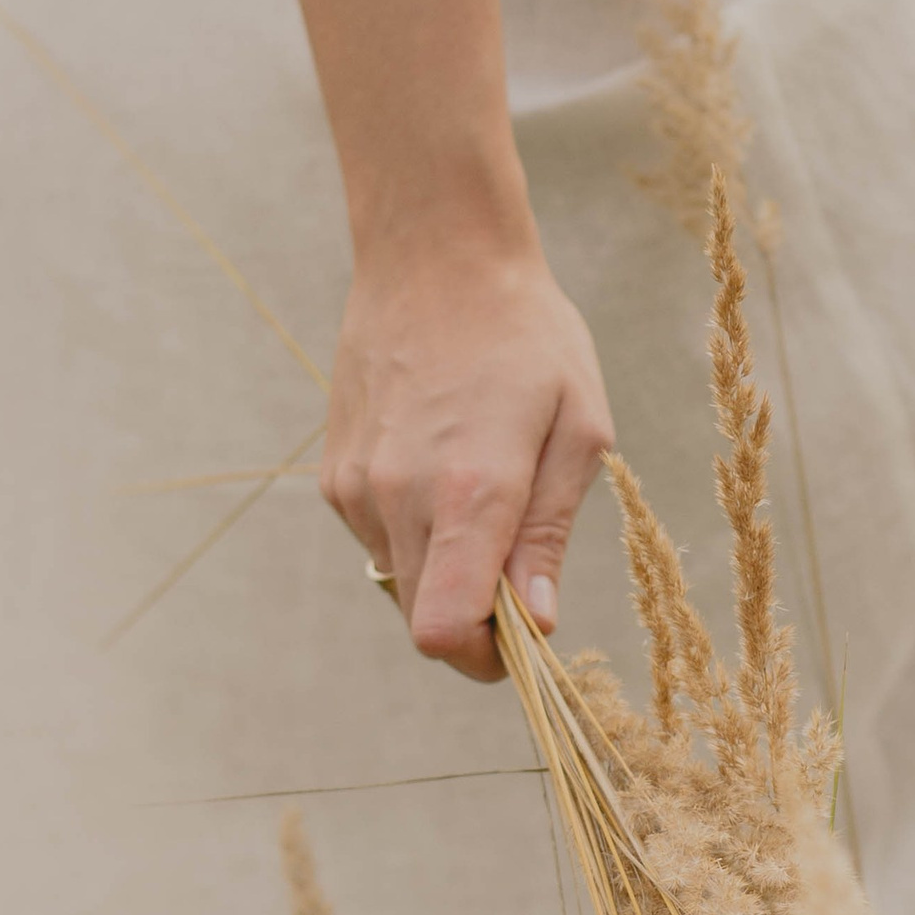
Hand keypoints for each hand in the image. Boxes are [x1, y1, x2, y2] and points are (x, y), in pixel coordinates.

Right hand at [323, 236, 613, 680]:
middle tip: (520, 560)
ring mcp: (358, 488)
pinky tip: (442, 465)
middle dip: (475, 618)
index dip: (485, 657)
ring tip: (483, 488)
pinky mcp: (335, 476)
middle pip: (424, 622)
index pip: (445, 630)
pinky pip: (378, 540)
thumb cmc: (527, 336)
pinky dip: (414, 532)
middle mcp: (399, 496)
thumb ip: (549, 533)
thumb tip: (539, 621)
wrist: (435, 256)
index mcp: (470, 490)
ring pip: (401, 582)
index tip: (523, 637)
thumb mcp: (579, 428)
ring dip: (445, 568)